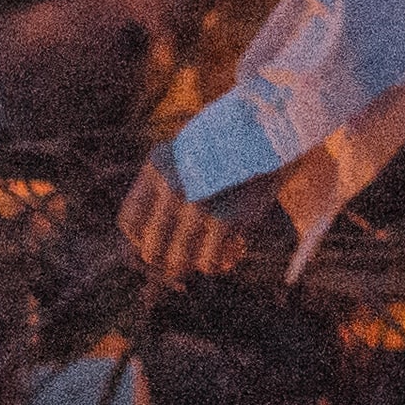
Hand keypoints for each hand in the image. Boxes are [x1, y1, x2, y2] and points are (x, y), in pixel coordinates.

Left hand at [119, 143, 279, 282]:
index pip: (131, 221)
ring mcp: (196, 203)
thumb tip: (150, 253)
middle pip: (151, 247)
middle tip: (181, 266)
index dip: (141, 241)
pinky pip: (208, 262)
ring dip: (192, 266)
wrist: (274, 137)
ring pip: (178, 260)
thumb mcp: (192, 161)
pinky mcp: (224, 219)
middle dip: (167, 262)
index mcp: (157, 166)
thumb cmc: (230, 155)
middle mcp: (170, 185)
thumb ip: (170, 194)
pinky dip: (217, 265)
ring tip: (207, 260)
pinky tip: (230, 255)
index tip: (158, 246)